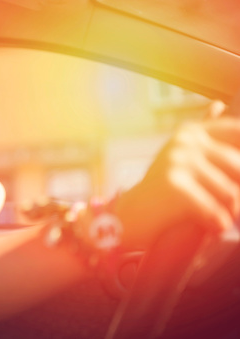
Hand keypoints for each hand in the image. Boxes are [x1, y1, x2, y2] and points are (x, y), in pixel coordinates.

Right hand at [116, 100, 239, 247]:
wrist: (130, 216)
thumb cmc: (165, 192)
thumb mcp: (187, 162)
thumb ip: (210, 145)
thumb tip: (219, 104)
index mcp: (191, 132)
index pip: (236, 131)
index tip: (235, 176)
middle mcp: (184, 141)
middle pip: (237, 165)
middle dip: (239, 191)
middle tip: (235, 207)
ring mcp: (177, 160)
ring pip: (230, 191)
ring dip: (232, 211)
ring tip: (225, 220)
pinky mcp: (172, 183)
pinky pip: (213, 208)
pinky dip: (219, 222)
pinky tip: (217, 227)